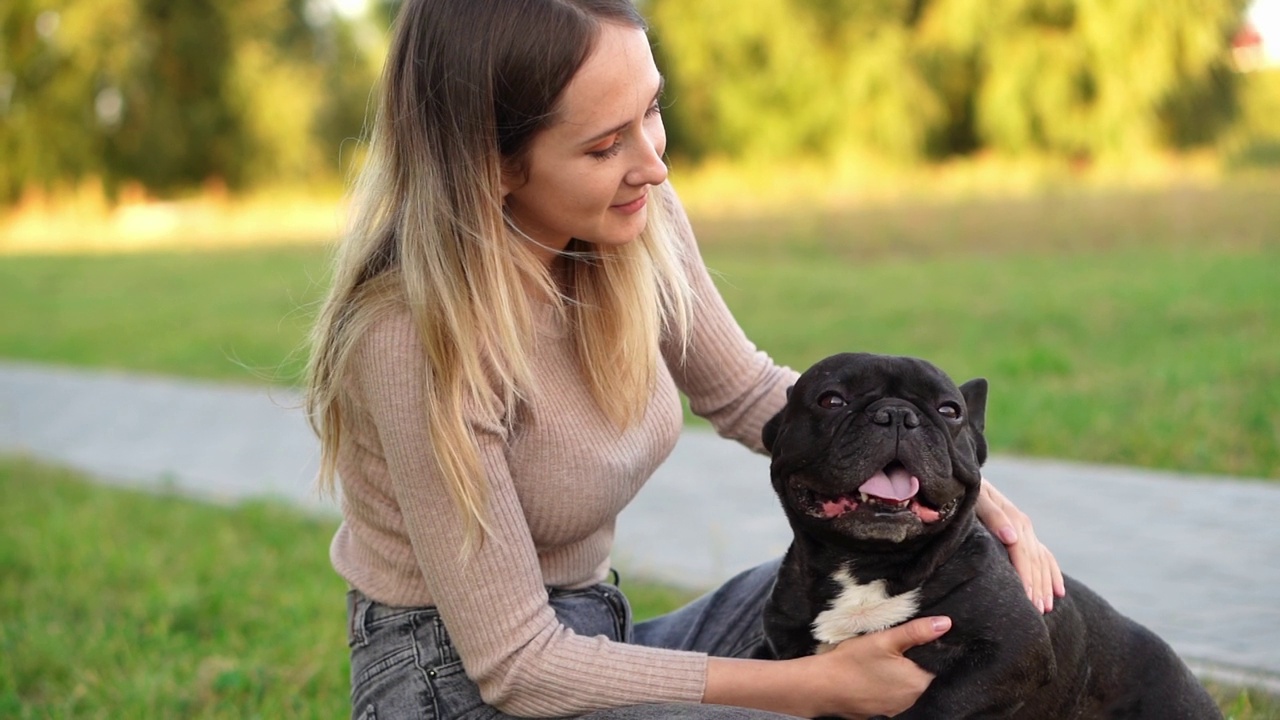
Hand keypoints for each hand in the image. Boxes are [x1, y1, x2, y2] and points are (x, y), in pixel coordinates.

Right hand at [801, 616, 950, 718]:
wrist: (821, 686)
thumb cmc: (853, 661)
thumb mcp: (885, 639)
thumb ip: (916, 631)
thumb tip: (945, 623)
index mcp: (918, 682)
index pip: (935, 665)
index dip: (925, 651)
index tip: (910, 642)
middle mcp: (911, 700)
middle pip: (919, 676)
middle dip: (910, 663)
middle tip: (891, 648)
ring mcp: (894, 709)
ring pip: (904, 687)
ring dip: (897, 676)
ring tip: (878, 661)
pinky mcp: (879, 713)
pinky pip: (890, 697)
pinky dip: (884, 687)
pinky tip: (870, 676)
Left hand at [975, 478, 1065, 611]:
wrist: (967, 477)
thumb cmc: (967, 490)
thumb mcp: (976, 498)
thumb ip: (993, 515)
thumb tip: (1012, 538)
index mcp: (1012, 518)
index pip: (1022, 552)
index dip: (1026, 575)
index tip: (1028, 598)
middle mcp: (1023, 525)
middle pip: (1034, 560)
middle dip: (1037, 586)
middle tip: (1038, 610)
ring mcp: (1025, 530)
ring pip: (1041, 561)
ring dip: (1045, 584)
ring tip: (1046, 608)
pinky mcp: (1023, 533)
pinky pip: (1044, 556)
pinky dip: (1052, 573)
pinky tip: (1059, 592)